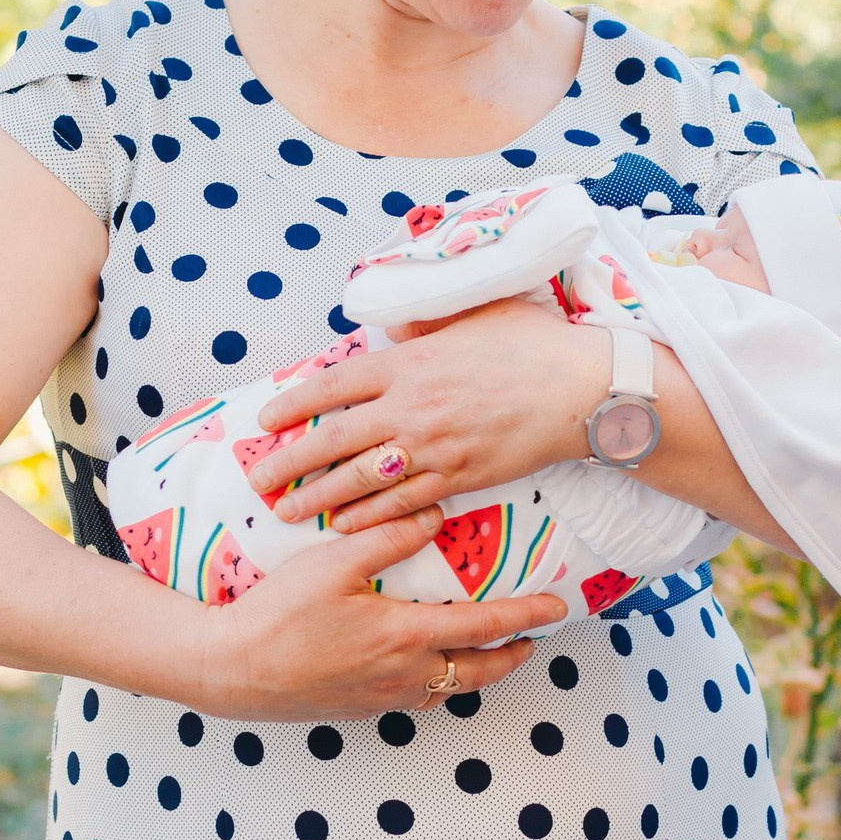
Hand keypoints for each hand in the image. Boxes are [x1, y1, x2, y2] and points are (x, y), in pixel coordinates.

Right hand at [191, 506, 569, 720]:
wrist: (230, 670)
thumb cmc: (278, 613)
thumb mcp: (332, 562)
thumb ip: (388, 534)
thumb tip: (435, 513)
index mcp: (405, 636)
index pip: (485, 627)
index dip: (527, 616)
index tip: (558, 607)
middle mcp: (404, 675)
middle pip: (478, 672)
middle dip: (513, 655)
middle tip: (535, 639)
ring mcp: (381, 698)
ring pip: (447, 689)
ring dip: (475, 670)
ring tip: (488, 650)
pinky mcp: (357, 709)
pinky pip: (415, 698)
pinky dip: (437, 682)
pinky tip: (426, 665)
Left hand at [244, 298, 612, 532]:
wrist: (582, 389)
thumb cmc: (530, 342)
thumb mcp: (470, 313)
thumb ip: (424, 324)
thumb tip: (394, 324)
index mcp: (408, 363)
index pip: (333, 385)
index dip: (294, 403)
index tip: (266, 417)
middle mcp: (410, 408)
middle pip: (333, 440)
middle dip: (290, 461)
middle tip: (258, 479)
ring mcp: (433, 448)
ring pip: (360, 480)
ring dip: (319, 498)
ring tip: (287, 511)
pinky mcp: (459, 478)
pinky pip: (402, 504)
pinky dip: (369, 517)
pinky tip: (344, 527)